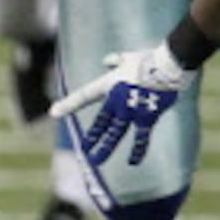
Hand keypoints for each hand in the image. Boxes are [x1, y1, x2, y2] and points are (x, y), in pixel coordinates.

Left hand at [50, 41, 194, 165]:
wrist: (167, 66)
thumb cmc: (148, 59)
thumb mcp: (128, 57)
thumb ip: (115, 60)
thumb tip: (107, 61)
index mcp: (108, 85)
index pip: (83, 96)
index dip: (68, 104)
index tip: (53, 112)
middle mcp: (116, 101)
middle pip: (101, 122)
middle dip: (92, 136)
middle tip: (84, 149)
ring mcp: (130, 112)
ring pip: (115, 133)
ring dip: (105, 147)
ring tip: (96, 160)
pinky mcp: (147, 118)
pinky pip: (141, 137)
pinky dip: (138, 149)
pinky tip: (133, 161)